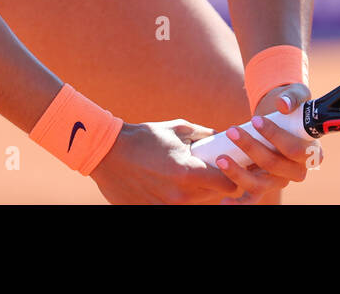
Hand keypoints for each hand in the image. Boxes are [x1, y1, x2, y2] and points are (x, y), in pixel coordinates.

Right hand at [89, 120, 243, 203]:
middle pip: (212, 196)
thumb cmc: (145, 137)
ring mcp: (166, 206)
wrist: (108, 153)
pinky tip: (166, 183)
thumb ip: (203, 135)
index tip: (227, 171)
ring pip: (194, 203)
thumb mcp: (178, 129)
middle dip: (213, 184)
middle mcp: (180, 194)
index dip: (231, 179)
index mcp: (189, 172)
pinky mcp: (152, 210)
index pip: (228, 185)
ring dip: (194, 191)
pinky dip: (175, 197)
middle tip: (207, 171)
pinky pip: (174, 205)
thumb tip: (221, 137)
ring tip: (182, 175)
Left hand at [214, 83, 320, 204]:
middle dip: (251, 148)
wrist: (278, 115)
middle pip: (274, 165)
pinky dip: (238, 204)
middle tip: (232, 131)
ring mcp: (279, 181)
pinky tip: (224, 202)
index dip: (276, 136)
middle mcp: (297, 171)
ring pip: (260, 183)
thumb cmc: (289, 105)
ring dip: (239, 173)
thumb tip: (283, 105)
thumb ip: (292, 97)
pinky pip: (251, 198)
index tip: (256, 121)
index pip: (295, 150)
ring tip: (221, 158)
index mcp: (311, 152)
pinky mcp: (262, 186)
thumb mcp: (295, 94)